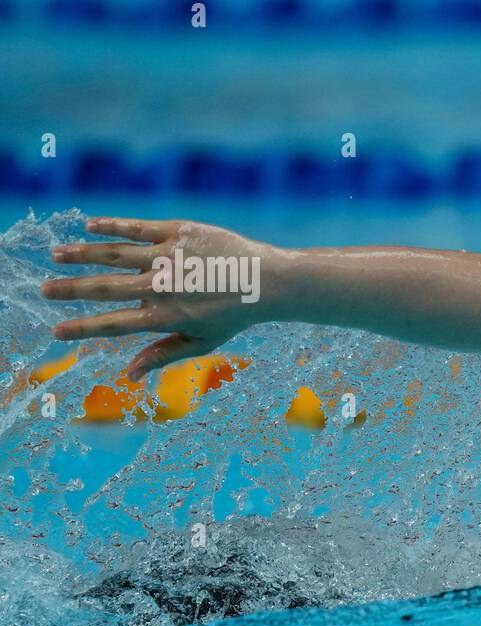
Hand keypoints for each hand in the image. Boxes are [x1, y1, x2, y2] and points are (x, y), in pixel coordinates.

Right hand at [41, 217, 285, 380]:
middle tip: (43, 290)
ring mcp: (169, 257)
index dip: (82, 328)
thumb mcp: (201, 342)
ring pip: (113, 254)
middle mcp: (162, 287)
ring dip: (81, 254)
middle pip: (104, 288)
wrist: (267, 281)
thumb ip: (162, 354)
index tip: (56, 330)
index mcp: (165, 317)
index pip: (113, 324)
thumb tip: (128, 374)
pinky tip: (87, 225)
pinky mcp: (179, 232)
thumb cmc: (234, 315)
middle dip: (69, 290)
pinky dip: (110, 225)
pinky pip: (136, 227)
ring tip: (56, 255)